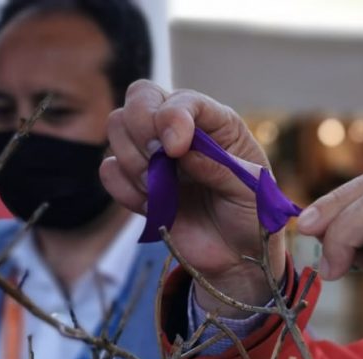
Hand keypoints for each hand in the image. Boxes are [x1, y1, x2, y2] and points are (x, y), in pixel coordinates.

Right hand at [99, 80, 284, 314]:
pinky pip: (109, 171)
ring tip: (163, 191)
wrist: (237, 256)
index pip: (184, 100)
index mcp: (217, 123)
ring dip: (133, 161)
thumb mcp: (252, 190)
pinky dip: (123, 189)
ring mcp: (156, 155)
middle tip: (159, 163)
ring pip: (117, 127)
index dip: (172, 117)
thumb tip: (183, 152)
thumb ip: (221, 168)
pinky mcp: (137, 183)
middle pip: (140, 98)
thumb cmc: (253, 216)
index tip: (175, 149)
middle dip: (141, 128)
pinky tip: (151, 207)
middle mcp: (182, 130)